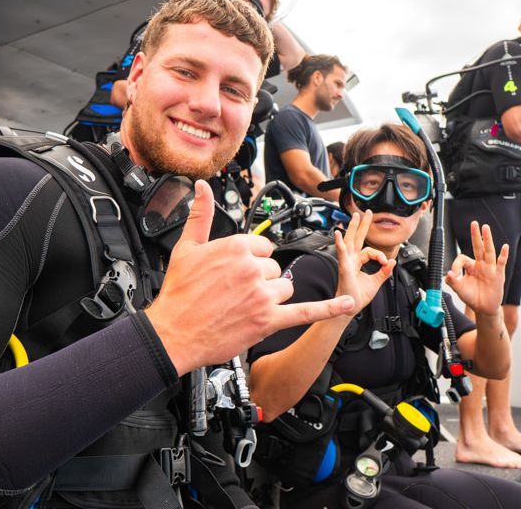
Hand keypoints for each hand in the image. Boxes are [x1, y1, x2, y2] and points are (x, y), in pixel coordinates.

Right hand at [146, 180, 354, 374]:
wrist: (173, 333)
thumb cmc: (179, 293)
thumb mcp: (187, 247)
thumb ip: (200, 215)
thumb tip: (201, 187)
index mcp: (236, 246)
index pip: (263, 247)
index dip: (252, 260)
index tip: (238, 271)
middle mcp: (252, 268)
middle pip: (275, 267)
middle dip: (261, 279)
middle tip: (236, 292)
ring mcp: (262, 295)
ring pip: (286, 287)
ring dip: (274, 295)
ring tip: (247, 305)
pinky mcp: (267, 320)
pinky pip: (305, 311)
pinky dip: (330, 308)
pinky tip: (347, 302)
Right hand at [334, 211, 394, 313]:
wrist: (350, 307)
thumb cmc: (358, 296)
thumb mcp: (376, 282)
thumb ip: (384, 272)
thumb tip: (392, 262)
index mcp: (357, 262)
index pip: (369, 250)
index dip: (379, 254)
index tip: (385, 263)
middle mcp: (351, 260)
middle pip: (356, 238)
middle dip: (361, 225)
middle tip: (365, 213)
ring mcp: (346, 263)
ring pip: (349, 241)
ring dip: (352, 228)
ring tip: (354, 217)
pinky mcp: (344, 268)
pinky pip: (342, 253)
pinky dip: (339, 243)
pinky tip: (338, 234)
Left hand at [445, 221, 508, 315]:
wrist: (483, 308)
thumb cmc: (473, 297)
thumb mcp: (459, 289)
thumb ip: (453, 281)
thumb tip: (448, 274)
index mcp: (471, 267)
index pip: (463, 258)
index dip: (456, 264)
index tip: (453, 274)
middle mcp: (481, 265)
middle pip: (478, 247)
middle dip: (476, 235)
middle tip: (474, 223)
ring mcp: (490, 269)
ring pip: (489, 252)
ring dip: (487, 239)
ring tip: (485, 228)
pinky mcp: (498, 276)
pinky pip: (501, 264)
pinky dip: (504, 255)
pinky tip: (505, 247)